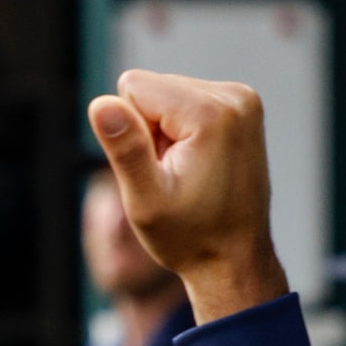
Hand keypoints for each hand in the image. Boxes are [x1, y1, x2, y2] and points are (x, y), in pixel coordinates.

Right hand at [88, 71, 289, 324]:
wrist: (236, 259)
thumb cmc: (191, 238)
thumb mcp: (147, 202)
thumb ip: (125, 149)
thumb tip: (102, 104)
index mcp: (212, 113)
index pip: (133, 86)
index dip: (133, 132)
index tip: (162, 169)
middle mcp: (235, 97)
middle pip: (152, 87)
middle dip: (151, 131)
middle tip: (176, 176)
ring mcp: (243, 100)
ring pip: (166, 95)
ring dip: (167, 134)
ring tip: (190, 174)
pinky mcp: (241, 107)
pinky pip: (186, 103)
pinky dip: (184, 133)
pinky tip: (201, 166)